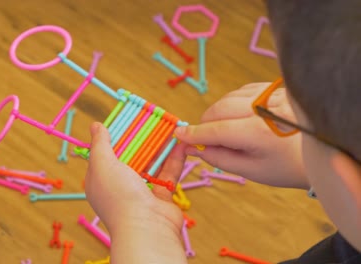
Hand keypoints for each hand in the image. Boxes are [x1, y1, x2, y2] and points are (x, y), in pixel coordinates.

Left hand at [85, 122, 187, 263]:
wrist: (147, 229)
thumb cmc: (119, 197)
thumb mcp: (102, 164)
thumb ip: (100, 144)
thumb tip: (96, 126)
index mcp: (100, 179)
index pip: (104, 154)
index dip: (114, 136)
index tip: (126, 120)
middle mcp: (119, 185)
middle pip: (130, 156)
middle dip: (141, 138)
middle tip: (151, 119)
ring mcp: (141, 191)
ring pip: (151, 163)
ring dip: (160, 146)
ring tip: (169, 127)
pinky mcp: (161, 196)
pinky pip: (167, 173)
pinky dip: (174, 158)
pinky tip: (181, 142)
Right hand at [175, 83, 308, 188]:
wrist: (321, 153)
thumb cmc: (286, 166)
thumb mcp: (252, 171)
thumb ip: (220, 159)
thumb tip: (195, 148)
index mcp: (258, 133)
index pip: (215, 130)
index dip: (193, 134)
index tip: (178, 135)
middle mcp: (263, 109)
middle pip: (218, 109)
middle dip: (205, 124)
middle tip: (204, 140)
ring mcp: (270, 95)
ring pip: (228, 98)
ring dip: (218, 113)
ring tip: (224, 130)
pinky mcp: (274, 88)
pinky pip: (242, 91)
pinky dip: (232, 102)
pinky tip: (237, 115)